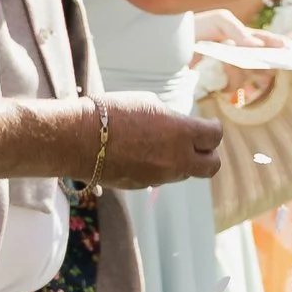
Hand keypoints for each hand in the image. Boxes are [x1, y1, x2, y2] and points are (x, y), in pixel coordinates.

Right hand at [97, 97, 222, 186]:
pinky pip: (160, 178)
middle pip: (211, 166)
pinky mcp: (142, 186)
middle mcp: (176, 159)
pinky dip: (158, 168)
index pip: (214, 136)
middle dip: (208, 154)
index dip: (212, 129)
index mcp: (181, 133)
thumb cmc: (111, 113)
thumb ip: (171, 120)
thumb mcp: (149, 105)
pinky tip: (141, 154)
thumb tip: (178, 127)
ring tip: (161, 145)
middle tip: (197, 143)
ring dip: (181, 161)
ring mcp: (159, 177)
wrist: (77, 139)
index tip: (208, 124)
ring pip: (184, 173)